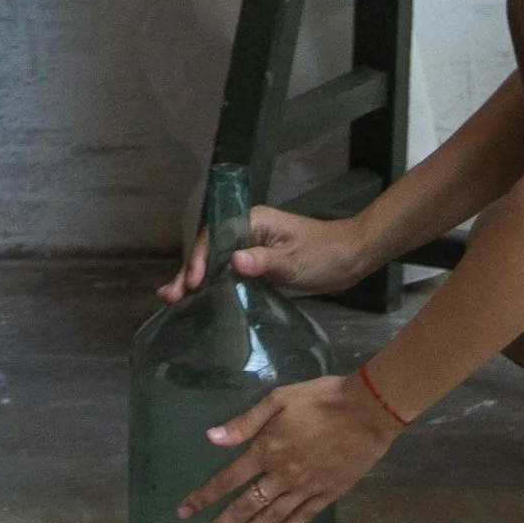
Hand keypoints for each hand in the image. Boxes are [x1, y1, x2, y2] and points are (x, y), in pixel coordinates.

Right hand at [156, 200, 368, 306]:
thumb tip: (233, 261)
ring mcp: (252, 248)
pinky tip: (202, 301)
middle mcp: (247, 231)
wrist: (352, 257)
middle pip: (210, 249)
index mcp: (253, 221)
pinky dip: (214, 286)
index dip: (201, 258)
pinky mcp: (258, 265)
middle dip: (190, 271)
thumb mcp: (294, 260)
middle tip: (170, 295)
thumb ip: (263, 261)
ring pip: (217, 262)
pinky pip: (229, 273)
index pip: (216, 236)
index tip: (194, 281)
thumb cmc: (324, 254)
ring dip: (197, 280)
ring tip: (175, 300)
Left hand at [176, 370, 399, 522]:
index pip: (227, 479)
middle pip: (244, 508)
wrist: (369, 410)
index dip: (204, 497)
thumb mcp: (279, 399)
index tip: (183, 514)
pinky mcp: (326, 495)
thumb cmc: (322, 398)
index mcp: (266, 450)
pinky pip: (300, 520)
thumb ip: (245, 422)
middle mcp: (281, 476)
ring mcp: (304, 489)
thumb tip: (211, 438)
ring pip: (269, 520)